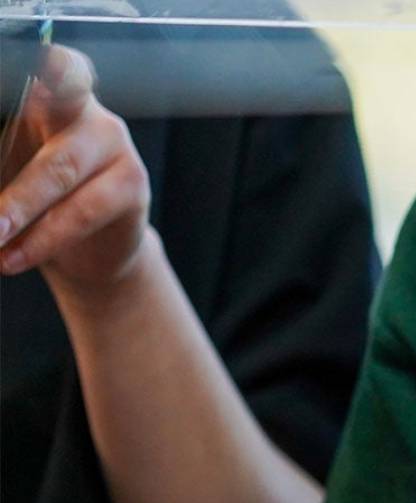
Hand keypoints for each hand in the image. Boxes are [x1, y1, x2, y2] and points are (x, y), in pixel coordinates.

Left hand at [0, 45, 151, 292]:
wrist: (88, 252)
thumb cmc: (38, 199)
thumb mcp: (7, 171)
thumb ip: (0, 163)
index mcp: (52, 96)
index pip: (58, 65)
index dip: (52, 61)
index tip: (40, 60)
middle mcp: (89, 112)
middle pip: (55, 113)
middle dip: (14, 154)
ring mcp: (116, 146)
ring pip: (60, 170)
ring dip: (19, 208)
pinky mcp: (132, 186)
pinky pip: (83, 211)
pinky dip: (41, 240)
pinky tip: (14, 258)